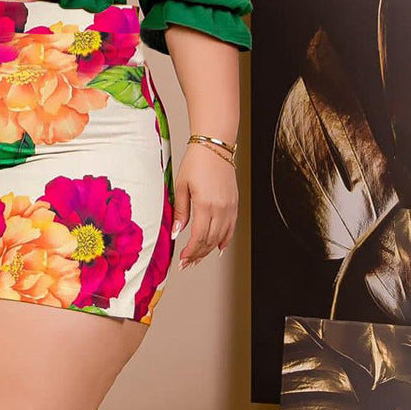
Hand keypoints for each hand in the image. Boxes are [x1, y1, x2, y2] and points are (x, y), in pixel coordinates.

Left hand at [171, 142, 237, 269]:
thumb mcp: (181, 186)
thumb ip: (180, 211)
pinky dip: (225, 240)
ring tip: (198, 257)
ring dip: (209, 250)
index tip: (182, 259)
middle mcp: (220, 208)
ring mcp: (229, 207)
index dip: (190, 252)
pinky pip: (231, 228)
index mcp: (205, 205)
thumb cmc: (195, 162)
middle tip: (188, 263)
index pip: (199, 237)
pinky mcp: (234, 204)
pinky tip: (218, 248)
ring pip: (221, 237)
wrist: (214, 146)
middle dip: (198, 254)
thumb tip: (176, 231)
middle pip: (210, 241)